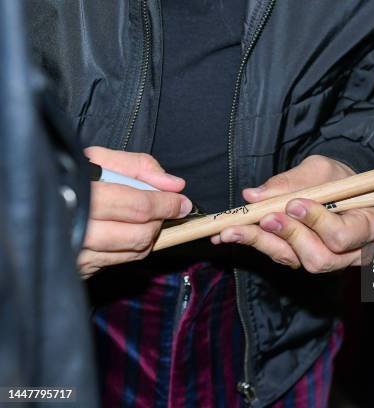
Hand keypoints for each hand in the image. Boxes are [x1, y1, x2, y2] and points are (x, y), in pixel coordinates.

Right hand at [78, 147, 191, 274]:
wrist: (34, 199)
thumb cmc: (69, 175)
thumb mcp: (100, 159)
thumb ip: (140, 167)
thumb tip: (175, 185)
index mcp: (85, 196)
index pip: (139, 206)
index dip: (167, 205)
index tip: (182, 202)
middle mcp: (80, 228)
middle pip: (140, 233)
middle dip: (160, 220)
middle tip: (163, 209)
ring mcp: (79, 253)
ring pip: (134, 251)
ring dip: (149, 235)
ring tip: (143, 218)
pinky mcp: (79, 268)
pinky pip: (120, 262)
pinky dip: (133, 247)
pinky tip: (126, 231)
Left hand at [211, 155, 373, 272]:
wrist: (335, 186)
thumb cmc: (336, 177)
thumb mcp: (320, 170)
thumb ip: (292, 182)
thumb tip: (255, 195)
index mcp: (368, 227)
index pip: (342, 236)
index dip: (317, 223)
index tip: (294, 204)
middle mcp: (351, 252)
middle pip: (319, 258)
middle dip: (289, 236)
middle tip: (264, 217)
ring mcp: (328, 261)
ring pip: (295, 261)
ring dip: (264, 242)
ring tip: (235, 229)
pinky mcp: (304, 260)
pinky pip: (280, 256)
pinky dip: (257, 243)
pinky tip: (233, 233)